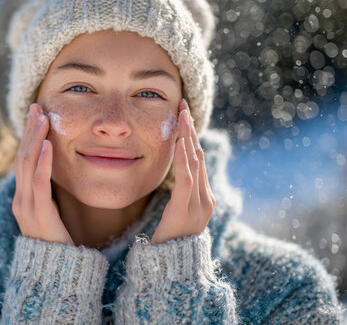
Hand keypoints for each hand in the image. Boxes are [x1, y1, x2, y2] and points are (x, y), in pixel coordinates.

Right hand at [12, 103, 74, 245]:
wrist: (54, 273)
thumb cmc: (57, 244)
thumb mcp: (52, 215)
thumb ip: (50, 196)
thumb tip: (56, 177)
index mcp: (23, 198)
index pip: (24, 160)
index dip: (29, 136)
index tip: (36, 115)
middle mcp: (21, 199)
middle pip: (23, 157)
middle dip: (30, 130)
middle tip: (36, 106)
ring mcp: (27, 206)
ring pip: (28, 165)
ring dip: (35, 139)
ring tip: (42, 117)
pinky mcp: (38, 213)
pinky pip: (39, 183)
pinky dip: (43, 162)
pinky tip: (48, 145)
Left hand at [150, 99, 215, 244]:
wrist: (170, 269)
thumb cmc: (168, 241)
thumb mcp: (174, 214)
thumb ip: (177, 196)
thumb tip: (171, 177)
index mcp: (203, 198)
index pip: (198, 160)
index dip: (191, 136)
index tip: (183, 115)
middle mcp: (206, 199)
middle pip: (198, 157)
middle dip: (190, 130)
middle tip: (182, 105)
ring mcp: (199, 205)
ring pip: (194, 164)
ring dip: (187, 137)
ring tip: (181, 116)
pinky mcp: (187, 210)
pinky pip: (187, 181)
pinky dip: (183, 160)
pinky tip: (180, 143)